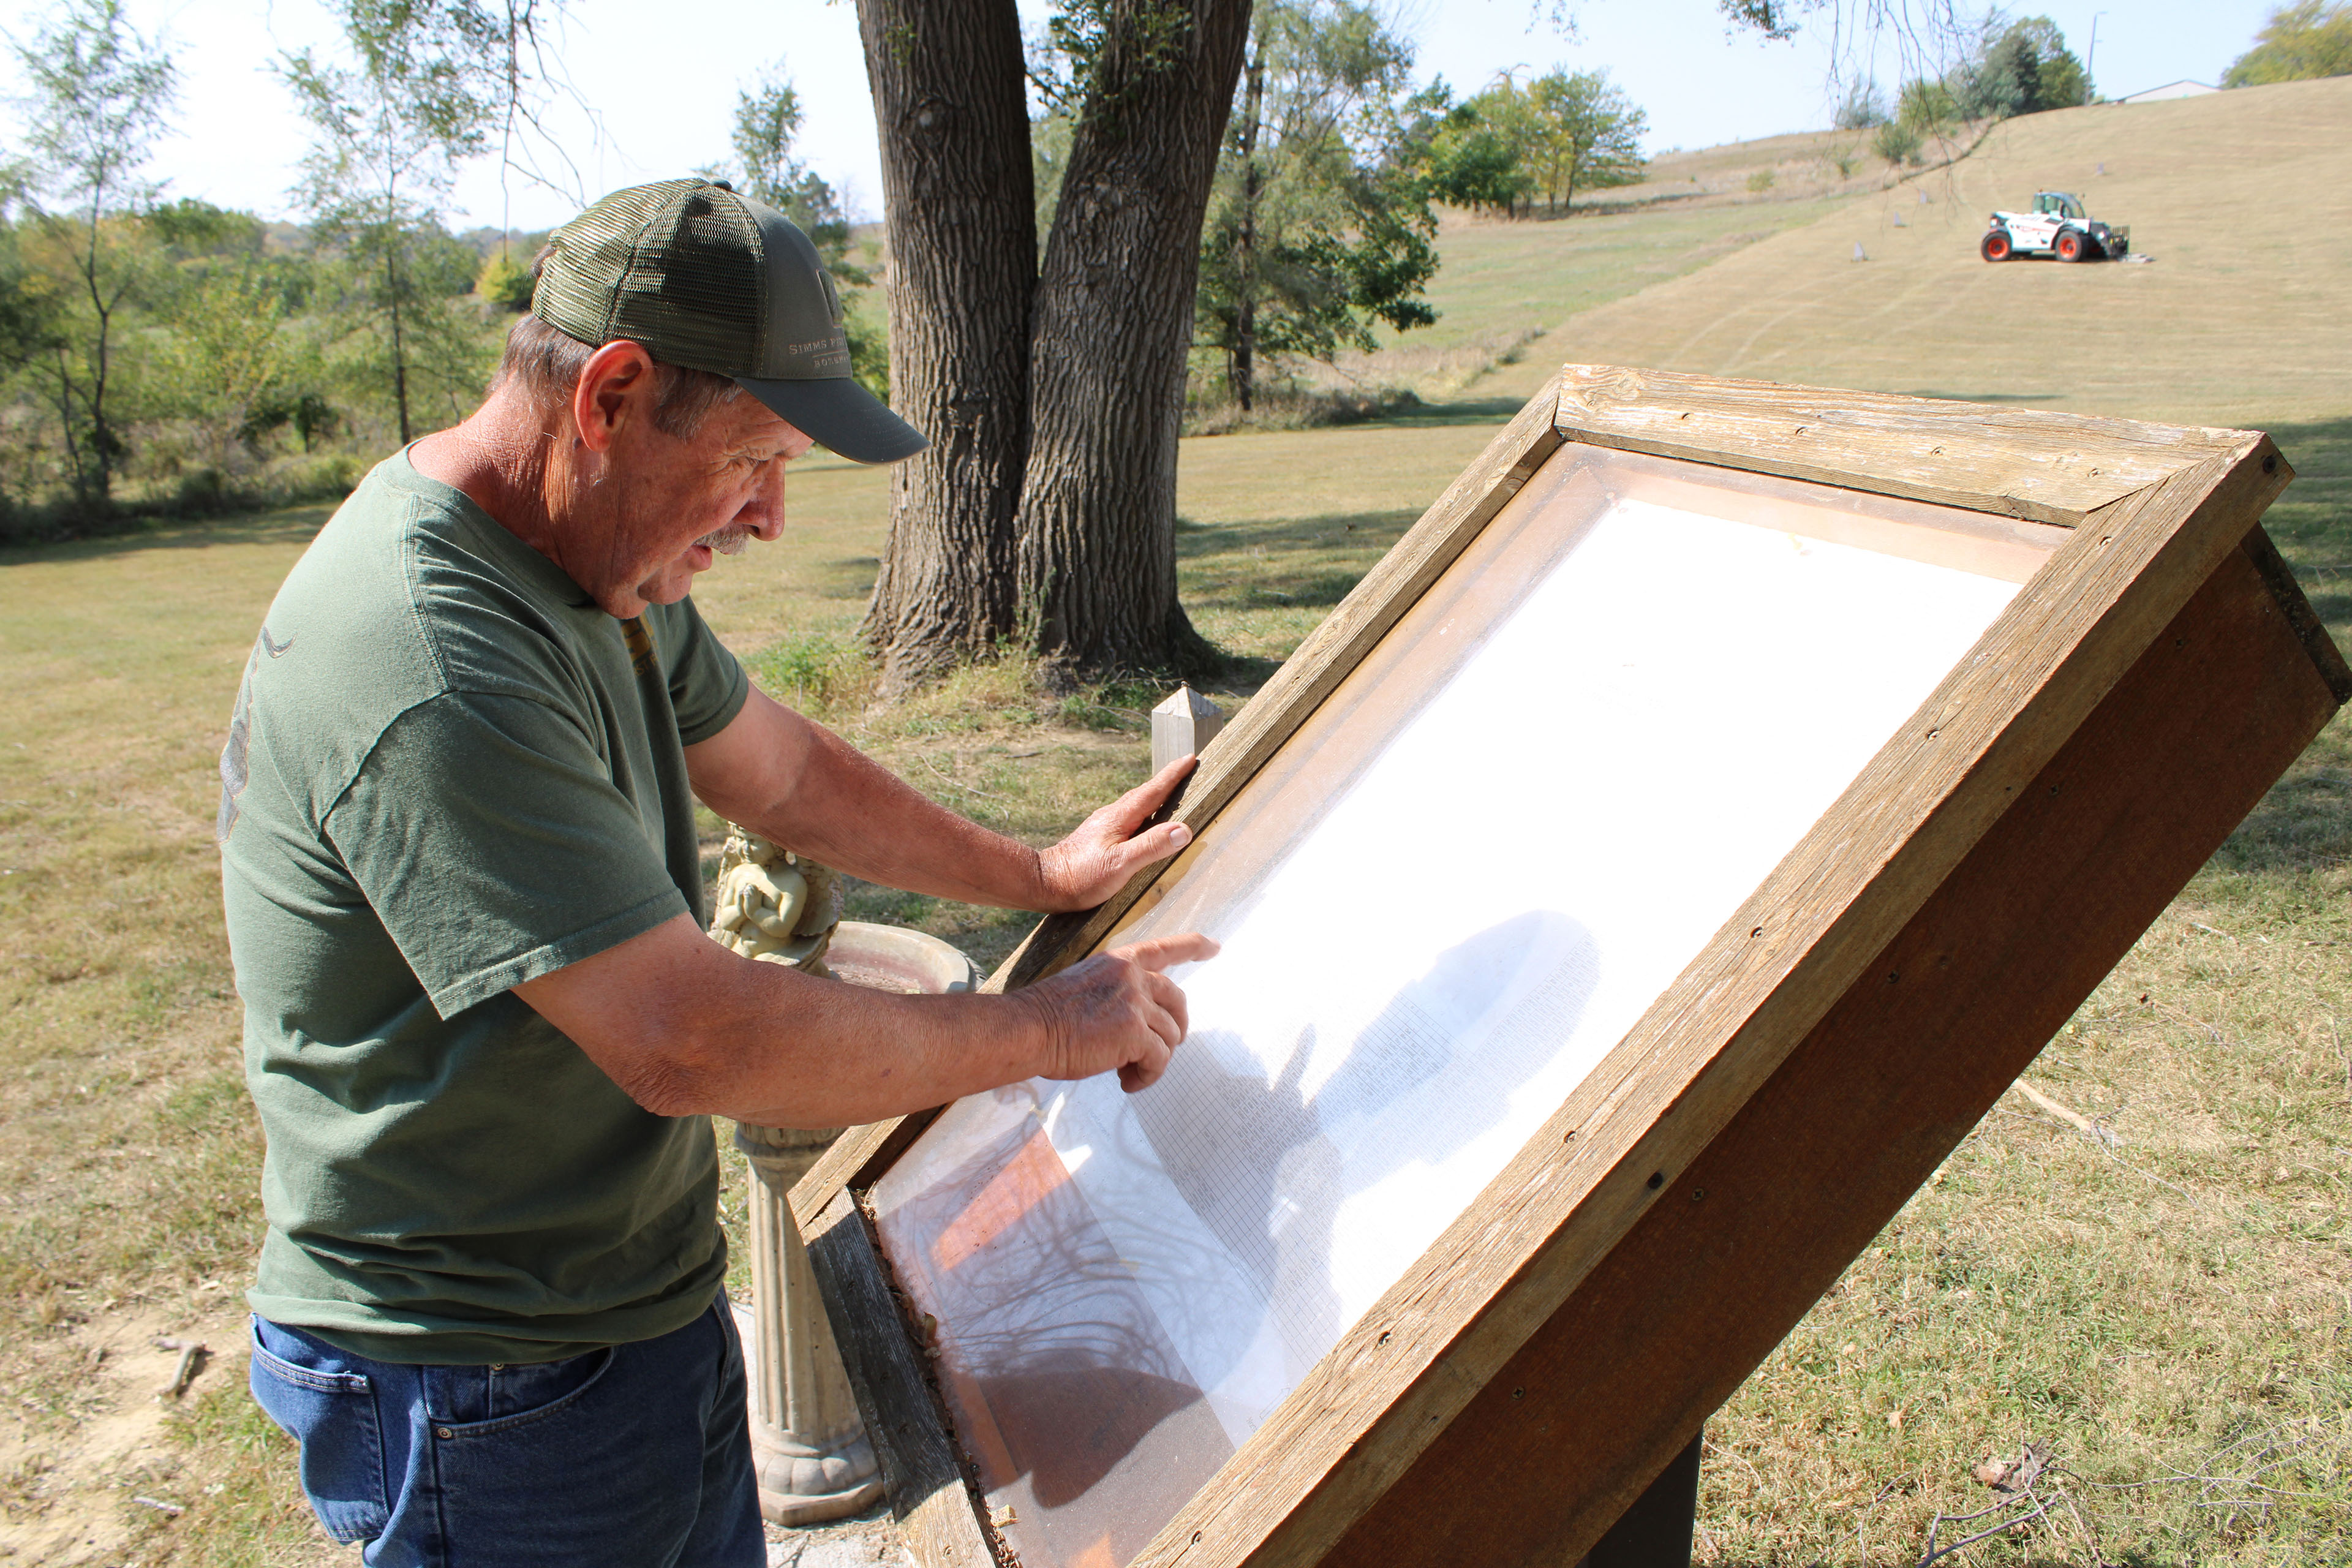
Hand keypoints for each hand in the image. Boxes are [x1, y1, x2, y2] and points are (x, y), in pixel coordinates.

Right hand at [1022, 932, 1220, 1091]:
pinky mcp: (1136, 1033)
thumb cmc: (1045, 1017)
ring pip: (1169, 1036)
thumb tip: (1138, 1027)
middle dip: (1177, 1027)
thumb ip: (1115, 996)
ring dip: (1154, 1060)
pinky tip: (1128, 1083)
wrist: (1028, 1030)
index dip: (1193, 947)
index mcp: (1118, 961)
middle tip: (1163, 1050)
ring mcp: (1135, 1003)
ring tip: (1128, 1074)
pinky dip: (1148, 1076)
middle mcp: (1131, 977)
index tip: (1214, 948)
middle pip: (1176, 1000)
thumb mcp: (1085, 988)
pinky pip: (1160, 1059)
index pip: (1163, 948)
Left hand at [1035, 755, 1199, 910]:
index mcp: (1120, 818)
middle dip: (1167, 781)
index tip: (1189, 758)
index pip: (1153, 791)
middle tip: (1185, 769)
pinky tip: (1144, 824)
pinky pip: (1128, 818)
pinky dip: (1143, 814)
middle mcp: (1112, 816)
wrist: (1044, 883)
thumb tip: (1184, 829)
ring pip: (1136, 805)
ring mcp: (1104, 826)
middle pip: (1145, 793)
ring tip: (1171, 793)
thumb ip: (1152, 846)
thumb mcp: (1120, 864)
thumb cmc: (1081, 877)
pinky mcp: (1098, 837)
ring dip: (1154, 796)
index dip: (1173, 775)